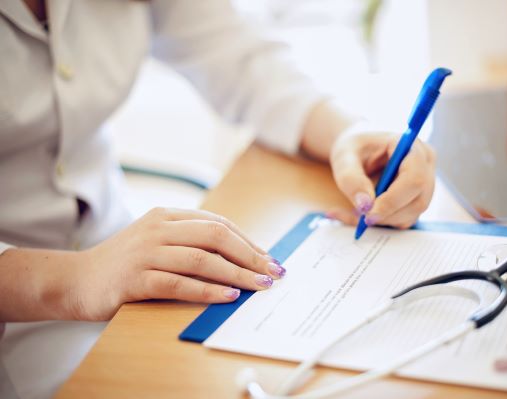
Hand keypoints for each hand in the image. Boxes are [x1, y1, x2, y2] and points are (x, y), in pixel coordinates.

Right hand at [69, 208, 284, 320]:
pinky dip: (208, 290)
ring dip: (237, 273)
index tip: (269, 258)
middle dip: (250, 254)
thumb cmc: (124, 264)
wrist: (74, 280)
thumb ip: (189, 242)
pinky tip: (229, 296)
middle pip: (216, 236)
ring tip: (260, 285)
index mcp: (166, 216)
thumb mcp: (156, 242)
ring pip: (202, 259)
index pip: (217, 224)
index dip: (248, 241)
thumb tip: (238, 257)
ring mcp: (145, 252)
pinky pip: (180, 283)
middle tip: (273, 271)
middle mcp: (157, 229)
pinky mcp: (135, 279)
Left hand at [328, 130, 435, 228]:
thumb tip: (365, 205)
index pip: (414, 178)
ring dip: (383, 219)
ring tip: (356, 210)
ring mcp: (424, 185)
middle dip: (387, 214)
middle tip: (360, 217)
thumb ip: (351, 179)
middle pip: (418, 201)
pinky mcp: (416, 200)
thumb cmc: (353, 149)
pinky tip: (363, 213)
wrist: (356, 153)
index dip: (394, 199)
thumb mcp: (344, 157)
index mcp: (412, 147)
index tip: (369, 213)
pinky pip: (403, 220)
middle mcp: (425, 165)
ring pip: (412, 214)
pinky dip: (381, 222)